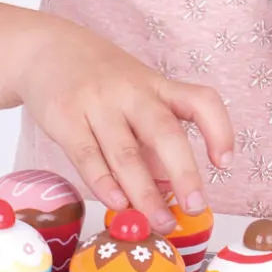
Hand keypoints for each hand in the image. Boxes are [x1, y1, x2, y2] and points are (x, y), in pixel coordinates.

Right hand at [15, 19, 232, 233]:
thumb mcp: (135, 94)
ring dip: (144, 193)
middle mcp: (132, 92)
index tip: (225, 162)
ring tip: (158, 222)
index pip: (200, 101)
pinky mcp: (66, 117)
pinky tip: (118, 204)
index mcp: (158, 86)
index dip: (219, 130)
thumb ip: (152, 137)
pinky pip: (88, 156)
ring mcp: (98, 103)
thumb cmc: (101, 80)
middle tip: (195, 207)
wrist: (46, 49)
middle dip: (184, 173)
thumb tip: (171, 189)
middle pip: (165, 132)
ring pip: (126, 153)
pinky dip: (105, 184)